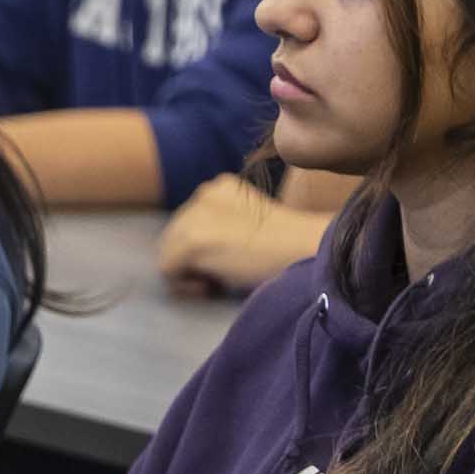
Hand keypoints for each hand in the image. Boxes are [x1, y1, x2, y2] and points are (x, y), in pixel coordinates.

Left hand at [157, 176, 320, 295]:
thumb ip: (227, 226)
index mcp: (220, 187)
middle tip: (227, 274)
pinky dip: (186, 285)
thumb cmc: (291, 249)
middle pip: (174, 236)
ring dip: (190, 271)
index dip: (206, 249)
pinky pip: (168, 271)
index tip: (231, 262)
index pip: (192, 222)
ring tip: (222, 279)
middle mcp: (202, 193)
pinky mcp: (192, 241)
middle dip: (194, 259)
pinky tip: (214, 286)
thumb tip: (199, 255)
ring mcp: (195, 216)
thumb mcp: (254, 224)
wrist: (306, 252)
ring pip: (168, 252)